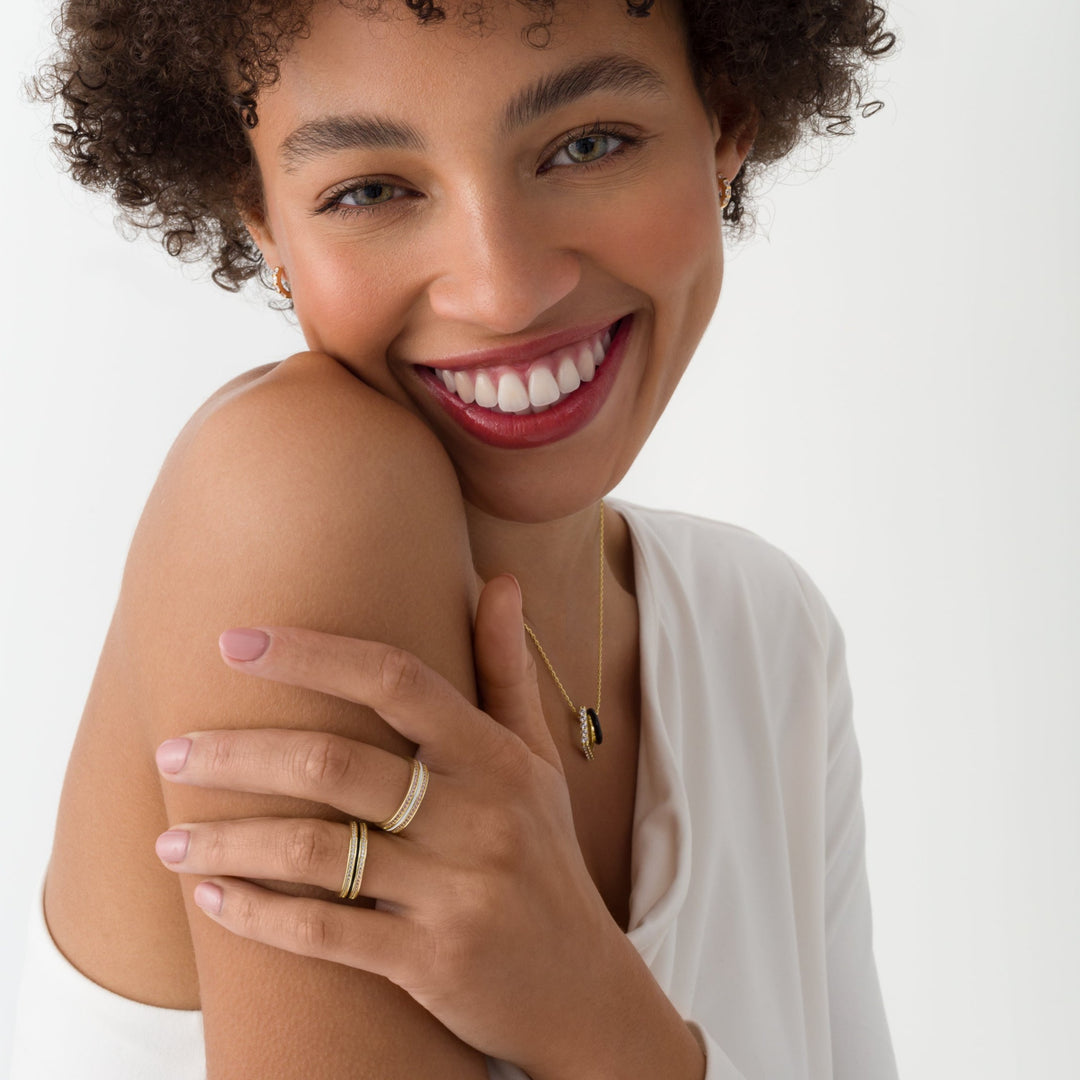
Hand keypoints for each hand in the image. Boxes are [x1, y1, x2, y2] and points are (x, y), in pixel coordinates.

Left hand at [153, 575, 621, 1074]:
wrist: (582, 986)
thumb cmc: (546, 856)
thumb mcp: (536, 759)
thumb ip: (506, 670)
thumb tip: (501, 580)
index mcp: (495, 757)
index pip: (396, 681)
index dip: (311, 654)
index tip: (234, 643)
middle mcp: (479, 815)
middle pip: (334, 764)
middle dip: (237, 755)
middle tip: (172, 752)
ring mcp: (455, 891)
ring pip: (315, 851)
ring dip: (227, 842)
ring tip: (169, 837)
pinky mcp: (431, 961)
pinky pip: (324, 932)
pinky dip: (257, 915)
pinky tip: (211, 899)